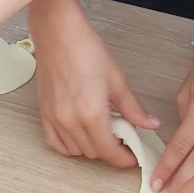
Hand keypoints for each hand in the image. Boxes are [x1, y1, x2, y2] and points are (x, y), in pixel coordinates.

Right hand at [30, 0, 157, 167]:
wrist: (58, 33)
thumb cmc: (85, 50)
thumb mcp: (117, 80)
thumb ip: (133, 108)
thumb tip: (149, 124)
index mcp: (92, 114)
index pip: (110, 152)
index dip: (124, 158)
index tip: (132, 156)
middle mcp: (71, 121)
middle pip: (94, 153)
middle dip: (110, 151)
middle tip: (121, 138)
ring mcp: (55, 118)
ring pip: (76, 151)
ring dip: (91, 148)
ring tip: (101, 132)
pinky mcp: (44, 112)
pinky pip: (55, 142)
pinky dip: (69, 146)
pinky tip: (79, 135)